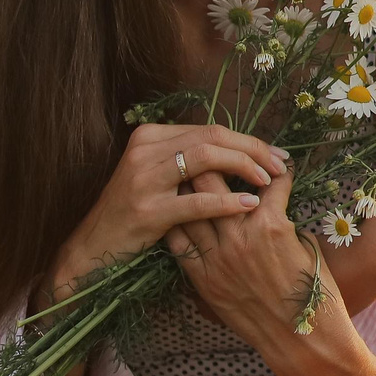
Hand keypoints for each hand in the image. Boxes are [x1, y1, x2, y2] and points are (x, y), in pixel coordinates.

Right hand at [48, 123, 290, 298]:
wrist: (94, 246)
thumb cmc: (134, 211)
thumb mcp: (157, 175)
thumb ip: (188, 158)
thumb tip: (240, 150)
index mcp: (150, 136)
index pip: (209, 129)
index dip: (248, 140)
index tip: (276, 154)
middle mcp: (145, 149)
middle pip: (212, 138)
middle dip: (253, 150)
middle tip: (280, 165)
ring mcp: (144, 179)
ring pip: (205, 158)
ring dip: (243, 167)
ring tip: (267, 181)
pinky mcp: (148, 210)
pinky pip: (196, 201)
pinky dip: (227, 201)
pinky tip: (249, 204)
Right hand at [168, 174, 375, 375]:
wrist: (300, 342)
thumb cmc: (265, 326)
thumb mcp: (221, 303)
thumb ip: (209, 272)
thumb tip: (206, 249)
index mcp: (198, 270)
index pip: (173, 222)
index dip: (178, 195)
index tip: (185, 180)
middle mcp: (213, 251)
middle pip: (192, 192)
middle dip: (200, 167)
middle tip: (215, 154)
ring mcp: (241, 238)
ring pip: (223, 182)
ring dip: (238, 164)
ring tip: (249, 154)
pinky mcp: (272, 229)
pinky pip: (272, 187)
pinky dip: (279, 175)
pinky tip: (283, 168)